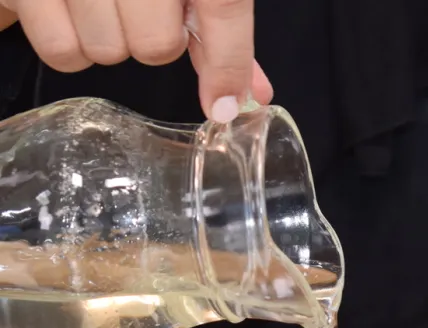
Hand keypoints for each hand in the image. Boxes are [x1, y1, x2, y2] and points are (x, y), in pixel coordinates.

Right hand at [0, 0, 272, 121]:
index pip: (221, 3)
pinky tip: (72, 11)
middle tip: (141, 10)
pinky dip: (72, 47)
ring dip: (112, 42)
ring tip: (102, 2)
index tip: (224, 105)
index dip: (228, 62)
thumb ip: (221, 28)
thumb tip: (252, 95)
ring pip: (109, 52)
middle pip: (158, 44)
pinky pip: (64, 53)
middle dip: (156, 42)